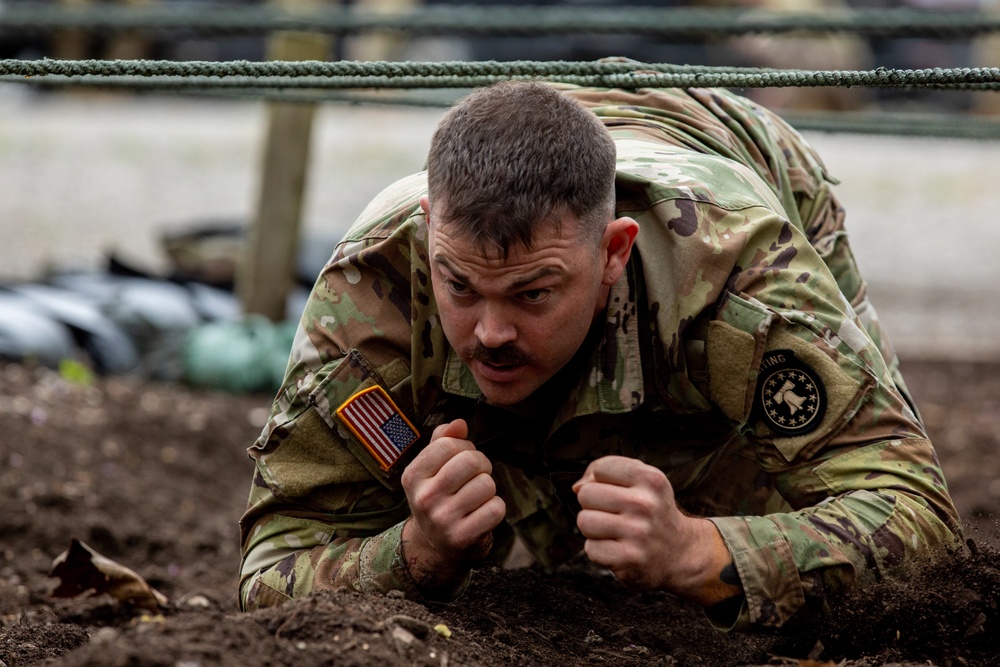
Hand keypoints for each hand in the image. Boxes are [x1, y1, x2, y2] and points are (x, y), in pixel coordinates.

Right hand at [400, 419, 505, 593]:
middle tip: (475, 477)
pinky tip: (481, 514)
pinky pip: (496, 509)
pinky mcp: (462, 538)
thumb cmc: (438, 497)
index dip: (464, 447)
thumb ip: (443, 440)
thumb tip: (459, 423)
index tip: (461, 459)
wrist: (435, 546)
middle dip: (481, 465)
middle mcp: (424, 499)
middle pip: (471, 461)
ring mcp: (442, 520)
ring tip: (476, 497)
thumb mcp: (431, 469)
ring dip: (488, 488)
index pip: (448, 444)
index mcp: (412, 477)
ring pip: (487, 484)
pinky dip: (495, 509)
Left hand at [572, 456, 739, 605]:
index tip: (613, 490)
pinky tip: (617, 548)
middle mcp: (645, 504)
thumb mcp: (643, 481)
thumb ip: (608, 471)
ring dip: (593, 528)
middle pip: (586, 494)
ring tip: (614, 531)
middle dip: (593, 504)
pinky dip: (599, 550)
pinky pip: (590, 548)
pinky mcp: (630, 559)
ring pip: (584, 521)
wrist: (680, 552)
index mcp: (651, 479)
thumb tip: (576, 487)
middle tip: (613, 514)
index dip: (599, 479)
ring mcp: (638, 533)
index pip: (601, 468)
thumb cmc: (652, 511)